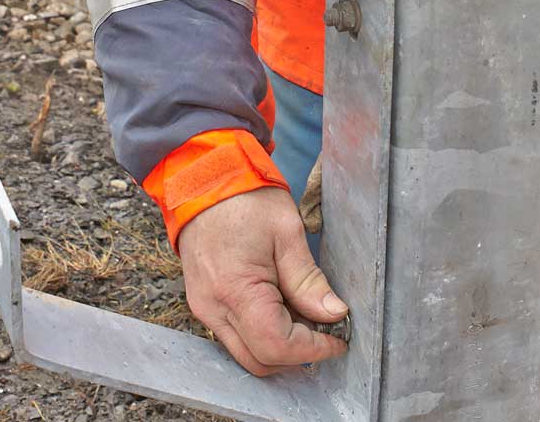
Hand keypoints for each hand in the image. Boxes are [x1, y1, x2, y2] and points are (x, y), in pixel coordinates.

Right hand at [177, 186, 348, 375]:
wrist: (202, 178)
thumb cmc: (245, 198)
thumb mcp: (287, 232)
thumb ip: (309, 280)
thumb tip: (335, 314)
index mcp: (235, 290)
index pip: (277, 346)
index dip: (313, 348)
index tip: (337, 338)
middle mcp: (213, 309)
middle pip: (260, 362)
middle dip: (297, 353)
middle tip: (323, 326)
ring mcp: (204, 308)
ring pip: (246, 353)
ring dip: (278, 345)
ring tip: (300, 311)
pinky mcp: (202, 303)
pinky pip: (234, 336)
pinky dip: (261, 332)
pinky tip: (278, 304)